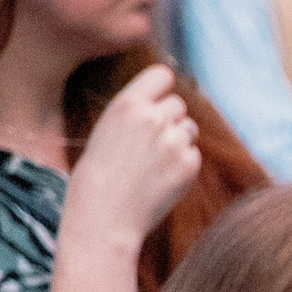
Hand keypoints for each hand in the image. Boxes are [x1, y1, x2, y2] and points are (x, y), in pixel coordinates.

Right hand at [62, 65, 198, 253]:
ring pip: (189, 129)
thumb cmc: (97, 177)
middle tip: (150, 144)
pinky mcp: (188, 165)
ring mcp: (173, 141)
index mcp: (127, 104)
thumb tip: (166, 105)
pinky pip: (193, 154)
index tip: (157, 100)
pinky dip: (183, 165)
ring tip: (152, 163)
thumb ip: (136, 114)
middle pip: (178, 104)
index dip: (161, 88)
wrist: (104, 216)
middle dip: (169, 119)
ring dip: (177, 141)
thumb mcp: (108, 130)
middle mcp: (153, 118)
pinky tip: (160, 179)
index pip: (161, 75)